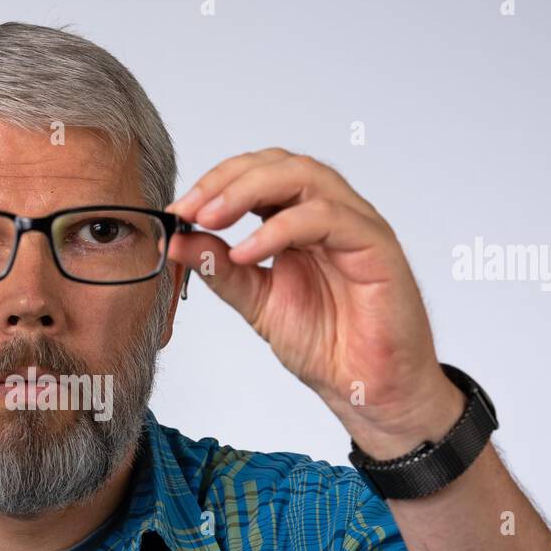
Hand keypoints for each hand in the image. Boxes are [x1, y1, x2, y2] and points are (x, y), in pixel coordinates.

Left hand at [165, 148, 462, 457]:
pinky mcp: (376, 245)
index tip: (177, 210)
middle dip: (227, 180)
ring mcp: (355, 224)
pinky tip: (247, 252)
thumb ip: (220, 269)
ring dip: (248, 191)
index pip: (258, 174)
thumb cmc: (326, 343)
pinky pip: (327, 218)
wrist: (364, 386)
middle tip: (189, 209)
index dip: (216, 183)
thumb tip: (175, 240)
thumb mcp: (255, 301)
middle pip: (279, 164)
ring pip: (305, 177)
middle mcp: (330, 213)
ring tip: (209, 220)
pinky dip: (280, 229)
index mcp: (301, 220)